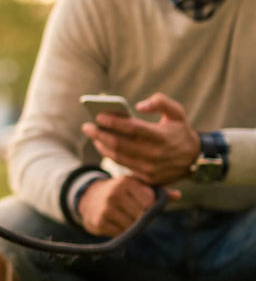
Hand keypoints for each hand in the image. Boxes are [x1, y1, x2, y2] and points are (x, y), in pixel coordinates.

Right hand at [77, 175, 179, 236]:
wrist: (88, 199)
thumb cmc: (120, 191)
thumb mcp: (136, 186)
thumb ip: (157, 191)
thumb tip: (178, 195)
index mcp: (126, 182)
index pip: (149, 201)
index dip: (149, 207)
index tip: (143, 205)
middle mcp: (115, 193)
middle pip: (141, 215)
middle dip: (141, 218)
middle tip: (134, 214)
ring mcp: (106, 208)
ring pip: (131, 225)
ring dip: (131, 226)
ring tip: (124, 218)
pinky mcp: (99, 222)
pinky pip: (120, 232)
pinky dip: (121, 231)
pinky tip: (115, 223)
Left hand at [81, 92, 200, 184]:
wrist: (194, 160)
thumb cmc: (181, 132)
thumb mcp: (177, 113)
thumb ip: (161, 102)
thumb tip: (139, 105)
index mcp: (162, 136)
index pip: (132, 128)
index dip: (114, 122)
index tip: (99, 116)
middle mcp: (154, 154)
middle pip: (119, 144)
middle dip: (99, 134)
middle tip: (87, 127)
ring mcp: (149, 168)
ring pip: (117, 157)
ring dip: (102, 145)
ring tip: (93, 135)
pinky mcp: (145, 177)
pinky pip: (122, 166)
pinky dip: (110, 155)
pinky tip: (102, 146)